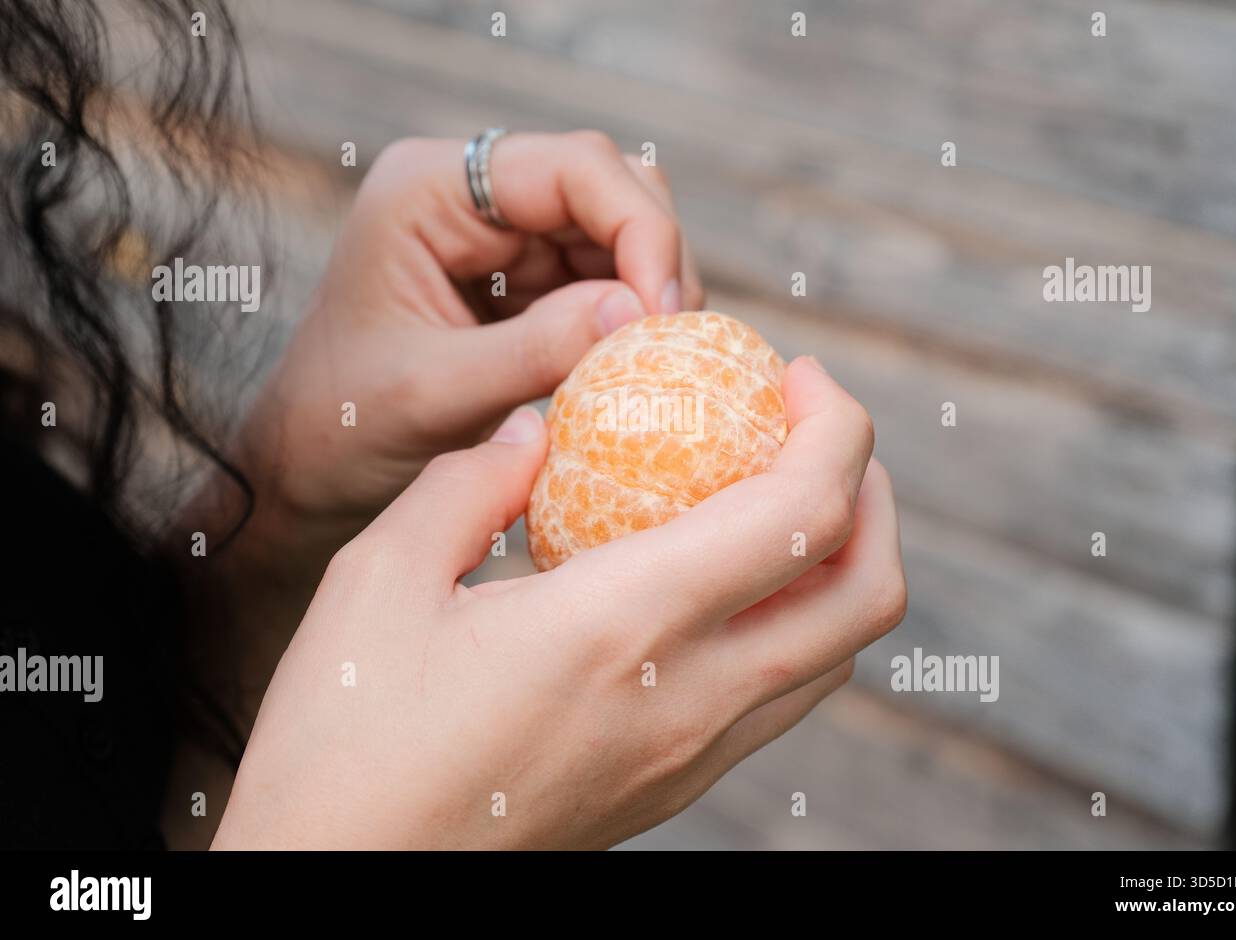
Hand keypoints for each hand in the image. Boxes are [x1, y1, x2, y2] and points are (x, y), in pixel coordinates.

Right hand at [212, 358, 904, 848]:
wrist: (344, 881)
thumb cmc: (345, 738)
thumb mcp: (380, 579)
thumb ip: (470, 483)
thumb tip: (538, 431)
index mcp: (625, 625)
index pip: (803, 516)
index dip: (838, 429)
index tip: (800, 376)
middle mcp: (689, 699)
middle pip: (866, 596)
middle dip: (871, 494)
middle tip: (809, 433)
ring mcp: (692, 757)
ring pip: (835, 656)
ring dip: (839, 564)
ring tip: (773, 499)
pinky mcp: (674, 790)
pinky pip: (780, 698)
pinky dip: (792, 623)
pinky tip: (716, 586)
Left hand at [241, 131, 703, 541]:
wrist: (305, 466)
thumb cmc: (344, 426)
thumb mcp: (437, 393)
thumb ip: (538, 349)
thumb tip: (641, 311)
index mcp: (429, 189)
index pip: (573, 167)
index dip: (639, 229)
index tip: (663, 312)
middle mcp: (469, 194)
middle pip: (607, 187)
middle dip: (651, 259)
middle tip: (670, 342)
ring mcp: (498, 234)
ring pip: (615, 233)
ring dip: (645, 292)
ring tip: (652, 363)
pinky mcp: (519, 278)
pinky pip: (600, 278)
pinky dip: (626, 319)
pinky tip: (628, 366)